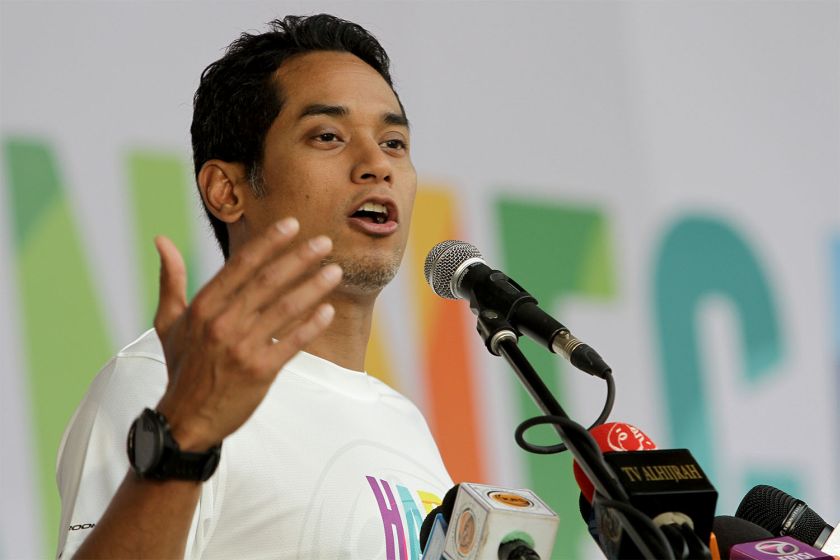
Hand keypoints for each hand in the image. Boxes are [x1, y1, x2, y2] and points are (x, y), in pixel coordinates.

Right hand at [152, 218, 341, 450]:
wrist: (186, 420)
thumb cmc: (183, 366)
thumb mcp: (169, 322)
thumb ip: (171, 279)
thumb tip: (162, 239)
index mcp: (203, 307)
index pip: (241, 265)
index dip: (268, 243)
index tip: (292, 225)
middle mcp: (222, 323)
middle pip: (267, 282)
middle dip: (298, 259)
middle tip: (324, 241)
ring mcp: (241, 348)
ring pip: (284, 310)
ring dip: (312, 288)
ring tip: (335, 271)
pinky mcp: (259, 371)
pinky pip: (291, 344)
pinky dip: (311, 326)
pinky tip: (328, 310)